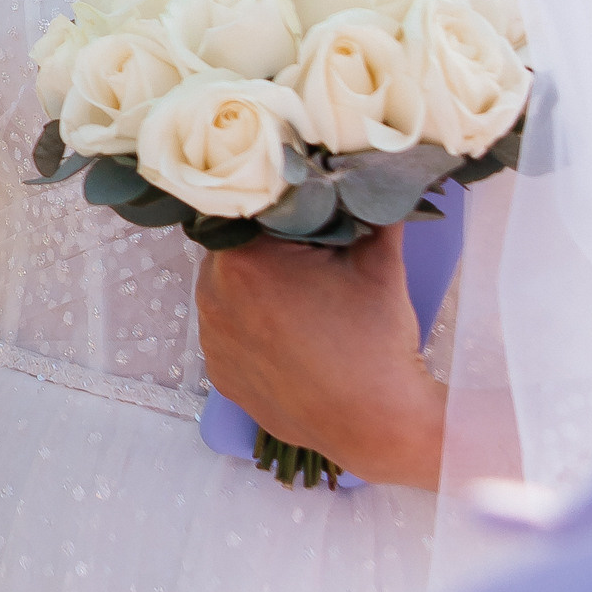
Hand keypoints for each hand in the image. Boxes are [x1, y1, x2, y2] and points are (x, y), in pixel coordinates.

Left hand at [196, 222, 446, 490]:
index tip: (309, 217)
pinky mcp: (219, 374)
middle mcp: (212, 297)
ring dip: (256, 287)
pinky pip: (228, 332)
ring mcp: (212, 340)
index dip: (280, 209)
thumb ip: (367, 204)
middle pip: (235, 249)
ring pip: (228, 291)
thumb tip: (365, 169)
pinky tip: (290, 336)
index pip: (249, 211)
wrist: (377, 422)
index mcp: (243, 261)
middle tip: (312, 258)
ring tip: (304, 302)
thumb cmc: (376, 340)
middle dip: (267, 247)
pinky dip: (252, 327)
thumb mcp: (380, 258)